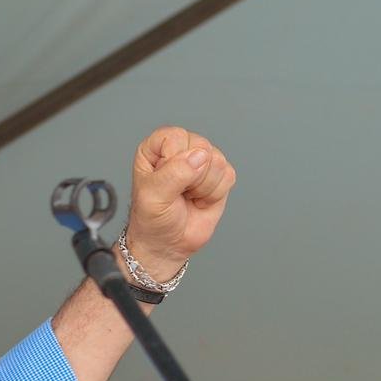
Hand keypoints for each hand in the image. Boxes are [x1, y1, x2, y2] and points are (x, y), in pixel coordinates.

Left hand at [124, 126, 236, 280]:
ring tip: (188, 197)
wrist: (168, 244)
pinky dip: (215, 194)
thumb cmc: (152, 219)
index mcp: (157, 147)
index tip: (164, 182)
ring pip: (217, 161)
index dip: (173, 161)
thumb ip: (173, 173)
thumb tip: (200, 156)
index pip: (175, 137)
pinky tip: (200, 200)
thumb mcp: (152, 197)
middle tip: (178, 192)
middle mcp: (180, 149)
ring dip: (203, 187)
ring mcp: (202, 161)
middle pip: (201, 146)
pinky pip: (228, 176)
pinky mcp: (219, 175)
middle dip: (192, 177)